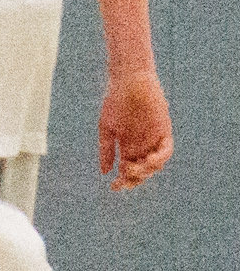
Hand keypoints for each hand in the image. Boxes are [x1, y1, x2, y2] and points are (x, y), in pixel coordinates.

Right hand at [99, 70, 171, 189]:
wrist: (128, 83)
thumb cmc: (115, 102)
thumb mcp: (106, 128)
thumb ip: (106, 150)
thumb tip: (105, 172)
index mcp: (128, 145)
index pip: (128, 169)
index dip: (122, 180)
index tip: (113, 188)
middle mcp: (143, 145)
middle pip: (142, 170)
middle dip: (133, 180)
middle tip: (124, 182)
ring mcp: (154, 139)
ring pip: (155, 164)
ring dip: (145, 171)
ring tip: (132, 169)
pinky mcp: (164, 131)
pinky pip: (166, 151)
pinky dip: (159, 159)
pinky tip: (148, 161)